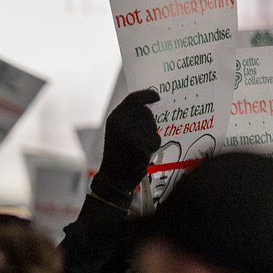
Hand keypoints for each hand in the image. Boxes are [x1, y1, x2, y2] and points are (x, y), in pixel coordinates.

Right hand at [91, 88, 160, 207]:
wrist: (115, 177)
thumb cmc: (119, 154)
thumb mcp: (118, 131)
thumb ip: (130, 118)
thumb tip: (149, 107)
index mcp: (115, 118)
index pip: (134, 98)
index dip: (147, 95)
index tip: (157, 97)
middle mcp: (121, 123)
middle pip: (146, 113)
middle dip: (149, 123)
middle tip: (141, 137)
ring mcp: (131, 134)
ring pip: (153, 127)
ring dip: (151, 136)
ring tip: (139, 147)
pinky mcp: (140, 146)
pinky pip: (155, 140)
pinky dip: (153, 146)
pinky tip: (143, 154)